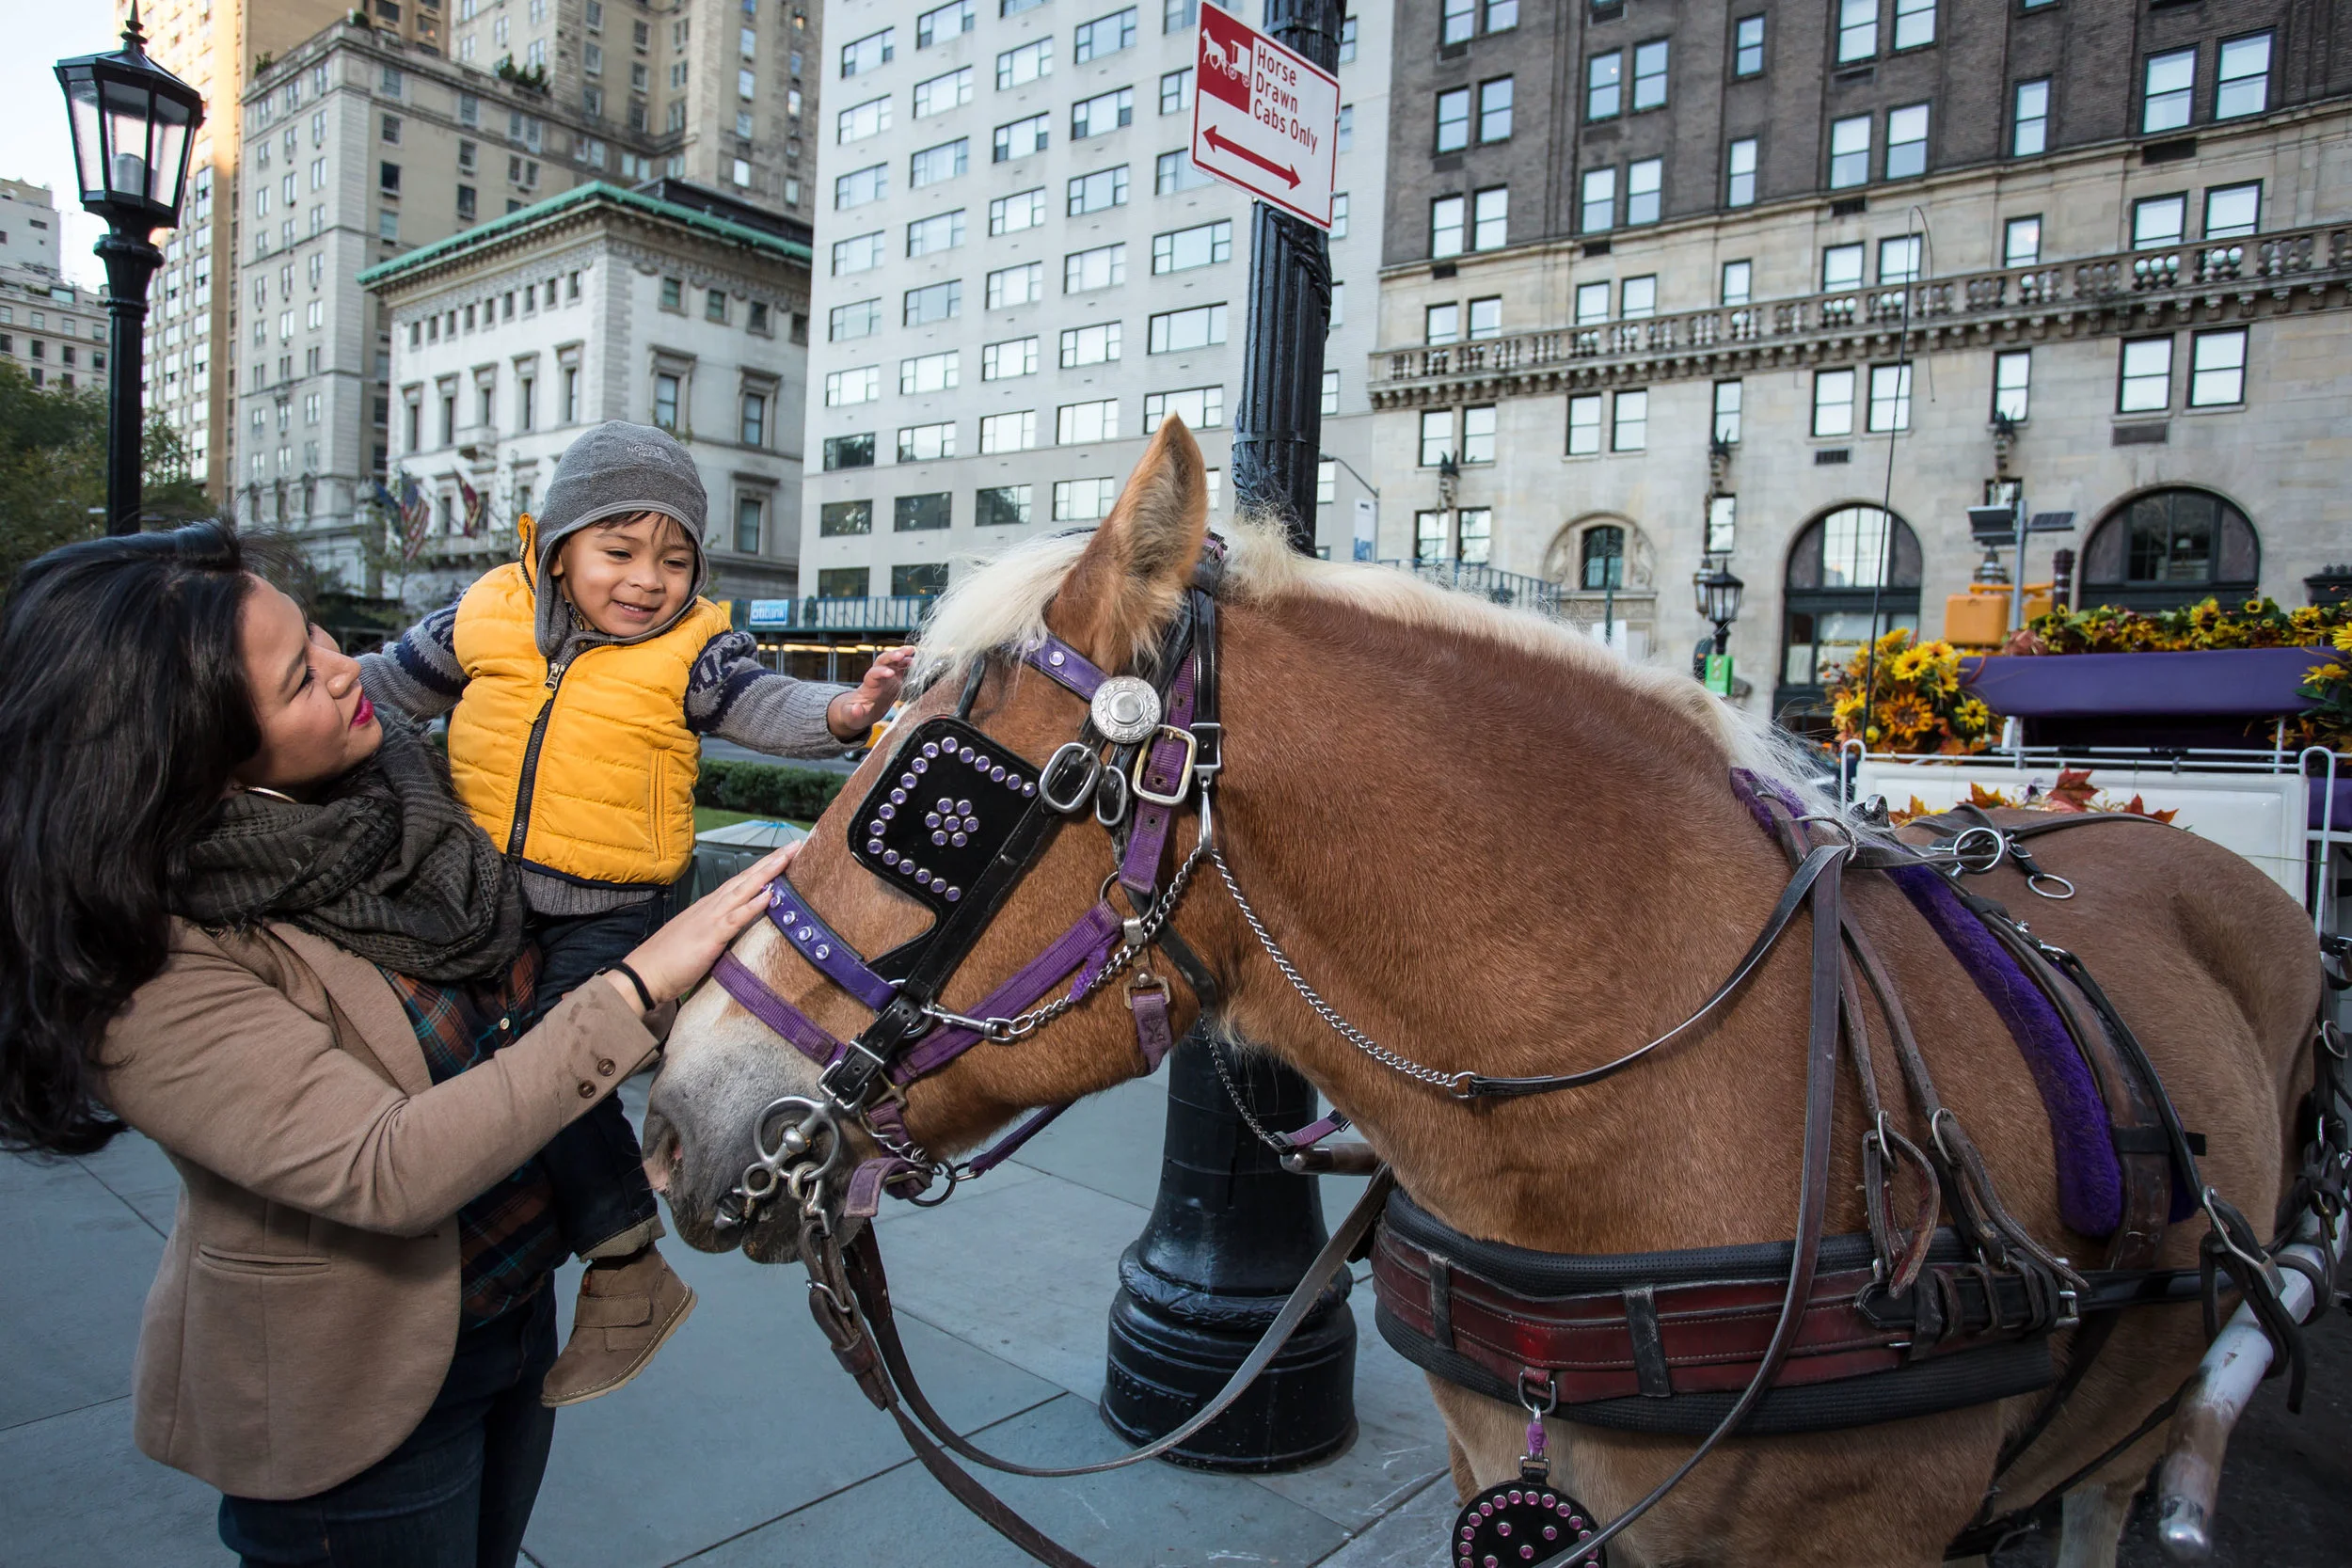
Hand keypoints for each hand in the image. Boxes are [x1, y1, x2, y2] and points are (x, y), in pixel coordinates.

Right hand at [607, 842, 800, 1008]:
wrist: (644, 975)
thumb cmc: (669, 961)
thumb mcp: (699, 940)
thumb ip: (718, 931)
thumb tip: (736, 930)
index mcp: (710, 907)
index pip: (741, 882)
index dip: (762, 868)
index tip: (783, 855)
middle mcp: (711, 906)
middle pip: (746, 878)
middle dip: (771, 861)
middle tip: (795, 845)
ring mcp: (710, 919)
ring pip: (744, 889)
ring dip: (767, 873)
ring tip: (787, 857)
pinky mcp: (710, 937)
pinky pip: (736, 918)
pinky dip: (753, 905)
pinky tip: (769, 894)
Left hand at [826, 645, 917, 740]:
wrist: (863, 710)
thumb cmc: (856, 713)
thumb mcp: (852, 716)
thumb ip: (853, 713)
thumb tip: (856, 709)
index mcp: (868, 685)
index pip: (873, 674)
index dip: (881, 672)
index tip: (890, 673)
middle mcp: (878, 677)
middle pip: (882, 661)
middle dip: (891, 656)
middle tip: (902, 654)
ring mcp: (887, 676)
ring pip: (893, 661)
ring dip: (901, 654)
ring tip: (911, 650)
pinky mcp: (895, 679)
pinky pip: (901, 667)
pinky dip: (908, 662)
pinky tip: (916, 659)